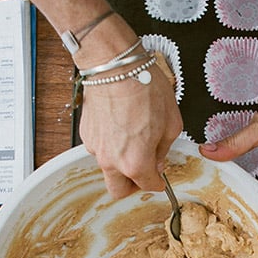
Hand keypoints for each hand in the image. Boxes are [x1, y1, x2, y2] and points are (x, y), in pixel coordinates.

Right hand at [79, 66, 181, 197]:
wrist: (115, 66)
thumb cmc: (144, 89)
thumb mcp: (172, 123)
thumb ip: (165, 149)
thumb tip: (159, 160)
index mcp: (136, 162)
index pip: (148, 186)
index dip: (158, 183)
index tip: (160, 179)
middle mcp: (112, 160)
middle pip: (118, 190)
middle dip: (132, 186)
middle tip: (144, 172)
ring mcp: (95, 148)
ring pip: (108, 168)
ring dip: (120, 163)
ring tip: (134, 140)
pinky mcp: (86, 134)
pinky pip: (99, 148)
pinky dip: (110, 145)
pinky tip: (121, 127)